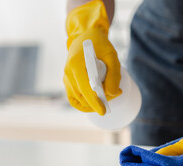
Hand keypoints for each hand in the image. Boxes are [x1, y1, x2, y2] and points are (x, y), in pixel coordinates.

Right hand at [64, 0, 121, 114]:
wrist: (86, 36)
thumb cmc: (100, 45)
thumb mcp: (111, 55)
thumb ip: (113, 75)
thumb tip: (113, 94)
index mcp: (76, 64)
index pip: (84, 88)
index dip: (94, 102)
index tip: (104, 111)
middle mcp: (68, 72)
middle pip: (83, 95)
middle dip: (100, 100)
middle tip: (116, 92)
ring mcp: (66, 78)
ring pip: (79, 99)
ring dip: (94, 101)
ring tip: (109, 90)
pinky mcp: (68, 82)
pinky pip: (74, 98)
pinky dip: (85, 103)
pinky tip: (96, 100)